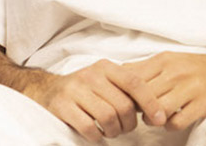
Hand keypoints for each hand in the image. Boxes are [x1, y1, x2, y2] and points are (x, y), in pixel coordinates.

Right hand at [21, 59, 167, 141]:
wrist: (46, 90)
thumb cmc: (84, 89)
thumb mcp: (104, 79)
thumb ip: (126, 87)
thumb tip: (158, 106)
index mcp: (105, 67)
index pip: (135, 83)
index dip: (151, 102)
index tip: (160, 119)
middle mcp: (91, 75)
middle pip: (123, 105)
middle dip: (129, 124)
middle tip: (124, 128)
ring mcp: (75, 90)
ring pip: (108, 117)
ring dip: (114, 132)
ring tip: (111, 132)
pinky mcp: (63, 106)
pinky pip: (89, 128)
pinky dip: (97, 137)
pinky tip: (96, 135)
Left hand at [123, 49, 205, 130]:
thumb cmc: (191, 67)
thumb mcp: (166, 60)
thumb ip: (143, 67)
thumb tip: (117, 73)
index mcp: (164, 60)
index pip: (133, 78)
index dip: (125, 92)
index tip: (123, 99)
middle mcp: (176, 73)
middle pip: (144, 95)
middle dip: (137, 107)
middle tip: (137, 111)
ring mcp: (190, 89)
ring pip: (158, 110)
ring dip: (151, 118)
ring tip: (153, 117)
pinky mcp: (202, 105)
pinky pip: (176, 122)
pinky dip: (169, 126)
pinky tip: (170, 121)